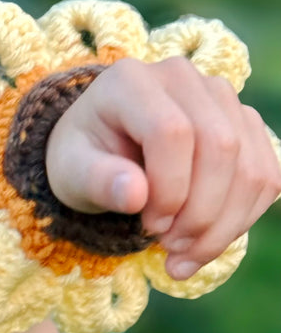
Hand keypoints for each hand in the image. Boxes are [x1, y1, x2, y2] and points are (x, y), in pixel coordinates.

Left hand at [46, 56, 280, 279]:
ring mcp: (219, 96)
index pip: (172, 132)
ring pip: (251, 166)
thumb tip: (135, 195)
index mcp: (132, 80)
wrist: (101, 150)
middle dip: (200, 213)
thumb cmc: (83, 159)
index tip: (149, 226)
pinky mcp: (243, 123)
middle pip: (220, 146)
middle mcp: (182, 77)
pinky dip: (242, 218)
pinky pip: (267, 175)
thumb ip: (97, 181)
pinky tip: (207, 242)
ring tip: (185, 255)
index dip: (169, 189)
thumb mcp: (71, 173)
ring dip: (224, 225)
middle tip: (169, 248)